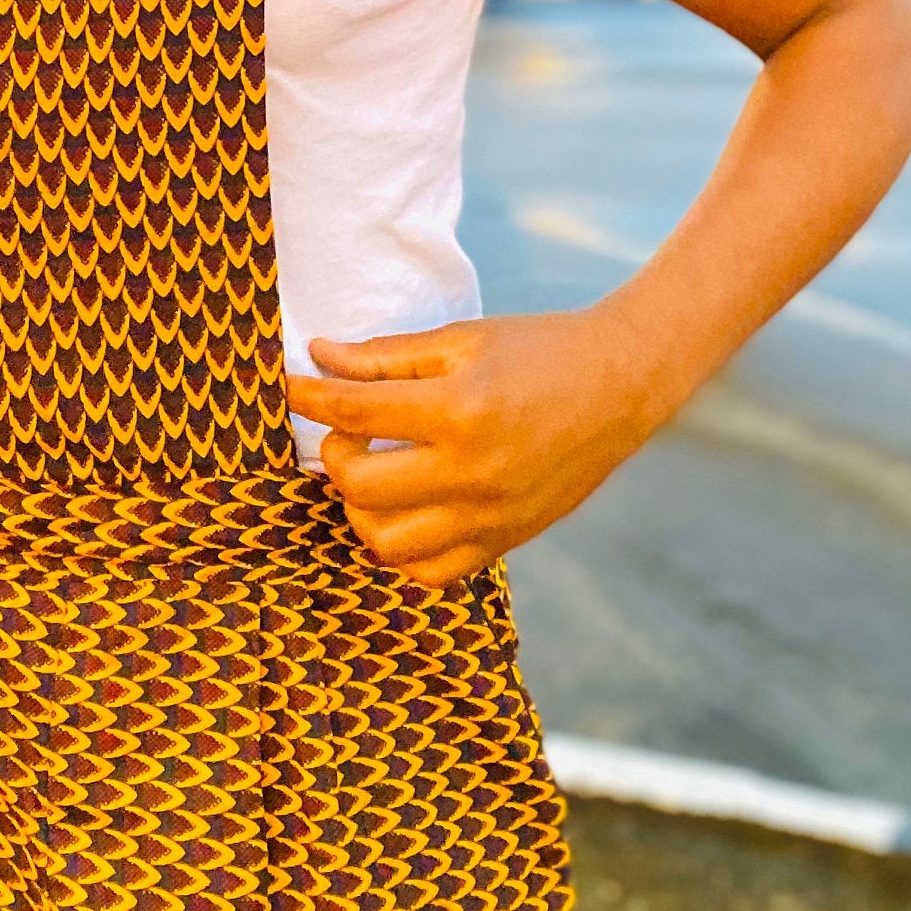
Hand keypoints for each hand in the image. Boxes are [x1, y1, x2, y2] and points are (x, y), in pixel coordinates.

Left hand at [288, 305, 668, 590]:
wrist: (621, 385)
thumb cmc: (539, 350)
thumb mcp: (462, 338)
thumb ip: (385, 357)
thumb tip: (319, 356)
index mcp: (461, 409)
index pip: (355, 413)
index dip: (309, 396)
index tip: (290, 385)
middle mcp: (474, 472)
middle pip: (360, 487)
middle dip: (335, 455)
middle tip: (348, 431)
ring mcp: (491, 515)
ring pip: (386, 543)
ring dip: (361, 508)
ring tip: (373, 473)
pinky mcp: (505, 541)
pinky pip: (431, 572)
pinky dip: (402, 549)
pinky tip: (404, 509)